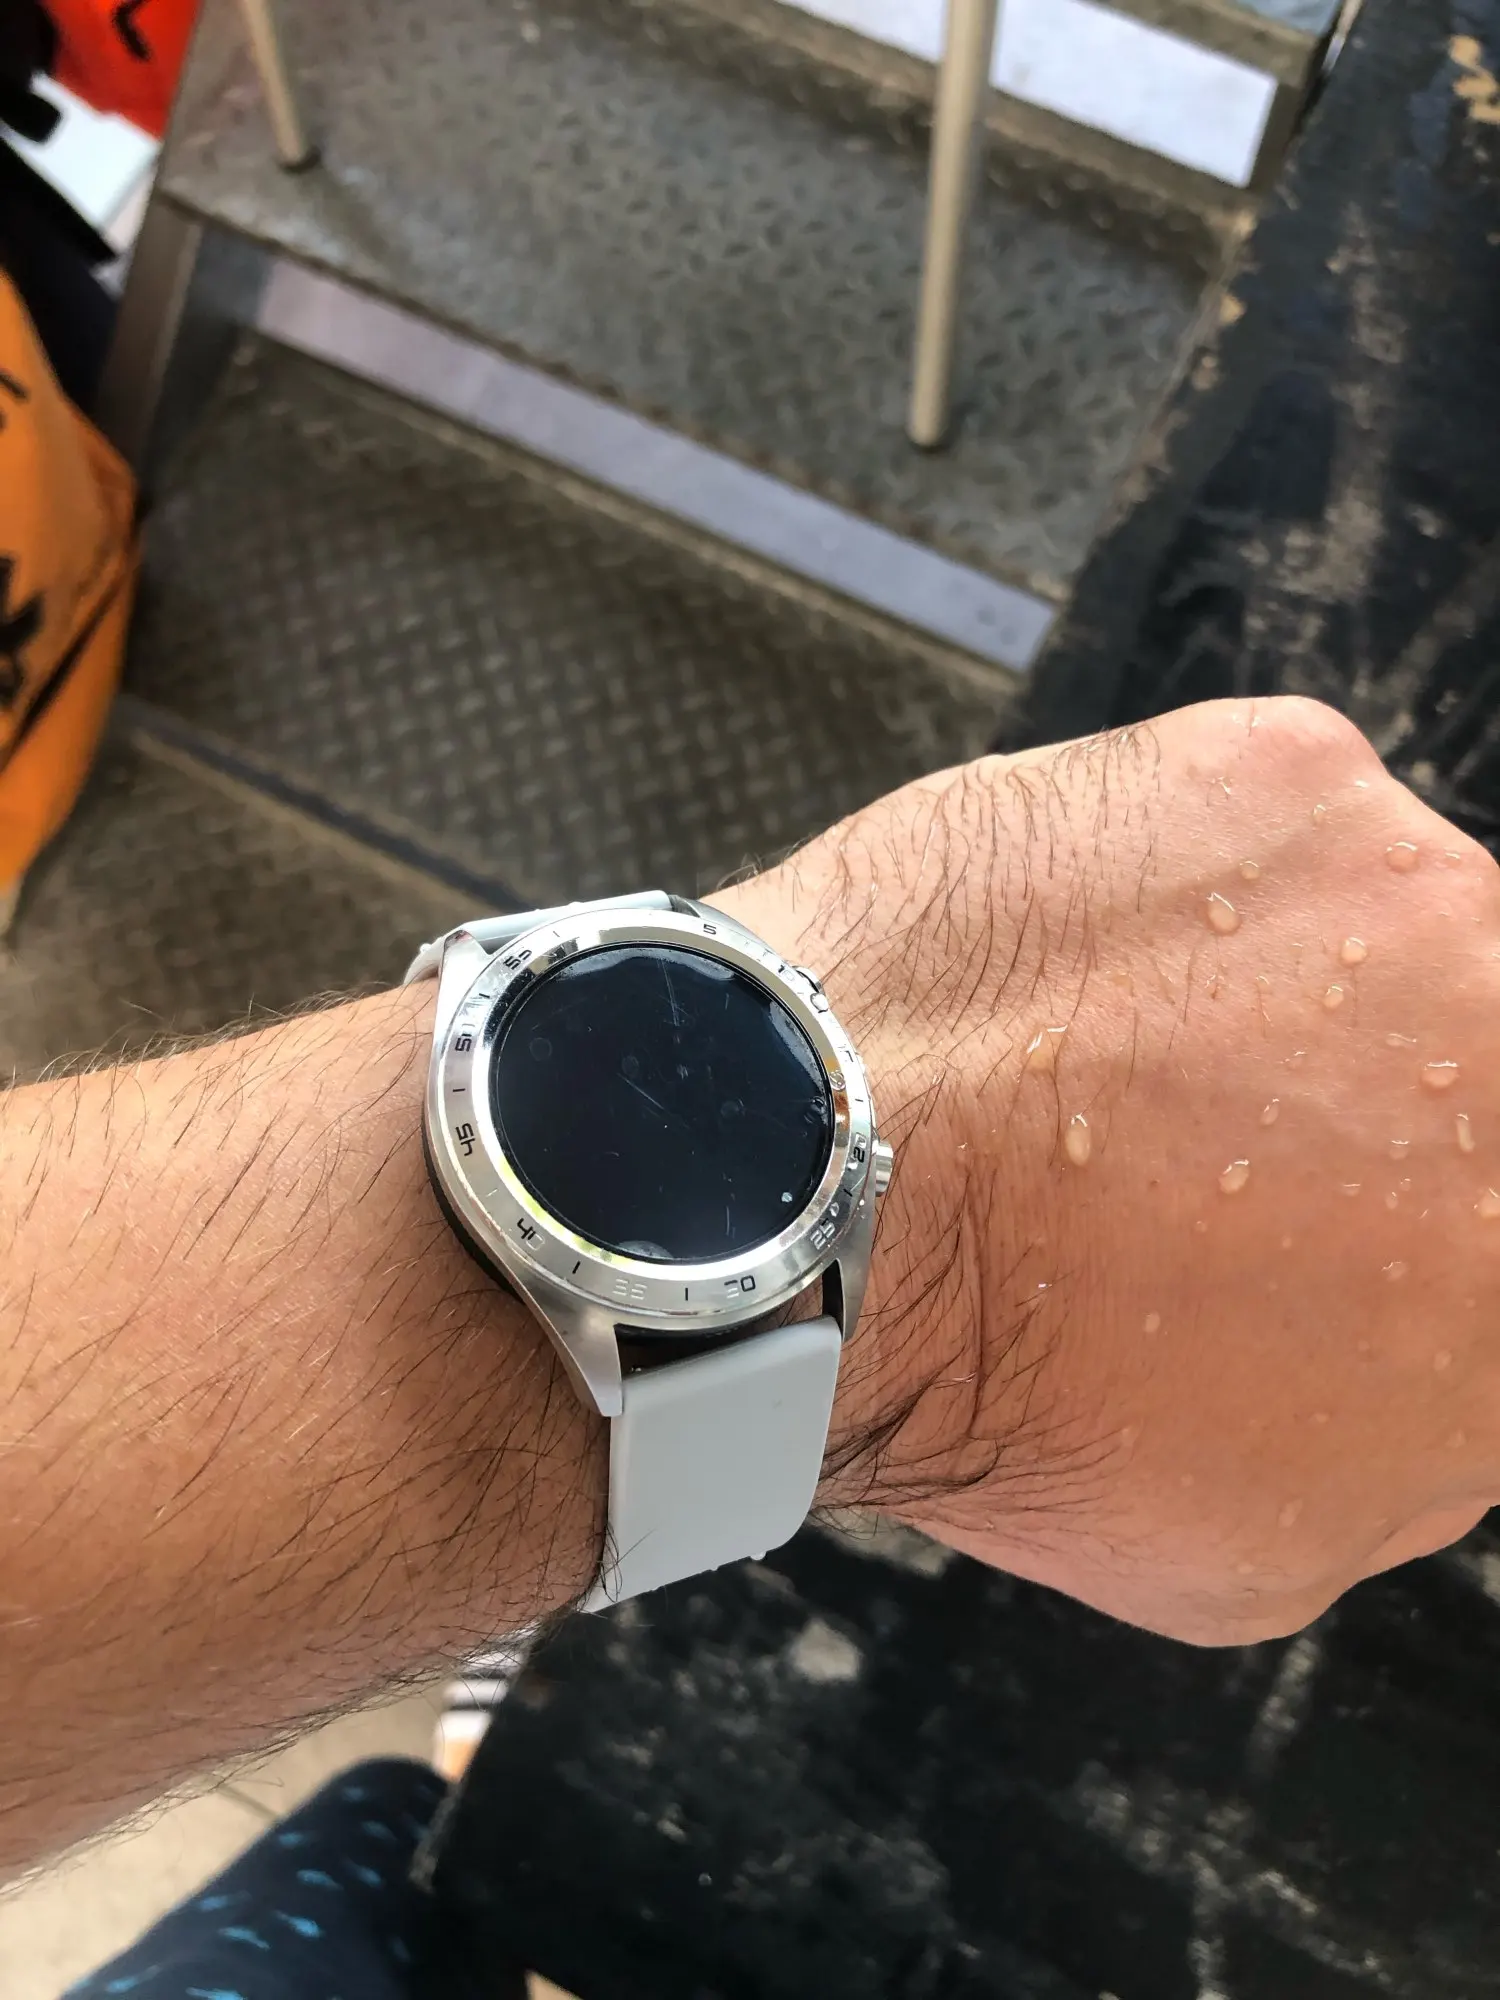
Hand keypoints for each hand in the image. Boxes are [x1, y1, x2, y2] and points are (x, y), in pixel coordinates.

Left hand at [721, 697, 1499, 1644]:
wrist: (823, 1204)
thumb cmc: (996, 1377)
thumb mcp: (1254, 1538)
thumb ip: (1406, 1437)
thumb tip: (1413, 1351)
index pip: (1496, 1217)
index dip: (1418, 1217)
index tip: (1346, 1213)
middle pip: (1473, 1067)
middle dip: (1368, 1109)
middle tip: (1214, 1146)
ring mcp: (1429, 906)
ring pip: (1393, 942)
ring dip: (1278, 996)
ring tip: (1112, 1056)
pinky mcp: (1297, 779)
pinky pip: (1276, 833)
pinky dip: (1188, 887)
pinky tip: (1076, 967)